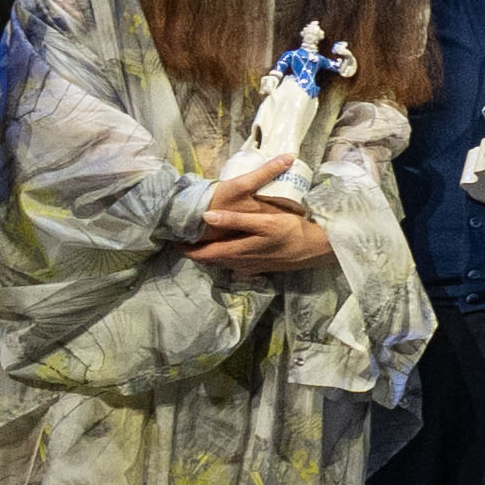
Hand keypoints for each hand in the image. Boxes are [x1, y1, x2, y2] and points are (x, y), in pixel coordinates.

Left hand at [185, 153, 333, 276]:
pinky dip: (222, 254)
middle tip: (179, 236)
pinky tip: (226, 245)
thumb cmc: (292, 233)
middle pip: (208, 259)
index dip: (183, 248)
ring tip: (196, 239)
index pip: (200, 254)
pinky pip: (232, 262)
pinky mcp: (258, 266)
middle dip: (192, 250)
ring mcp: (248, 266)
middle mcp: (238, 263)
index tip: (168, 238)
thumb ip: (236, 221)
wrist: (316, 249)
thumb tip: (207, 217)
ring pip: (219, 261)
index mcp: (236, 252)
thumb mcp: (265, 223)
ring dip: (207, 253)